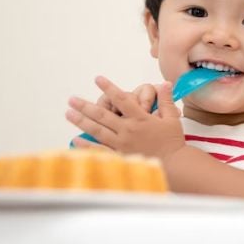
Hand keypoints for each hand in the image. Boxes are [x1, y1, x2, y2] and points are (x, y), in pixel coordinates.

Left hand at [65, 76, 185, 159]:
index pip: (121, 99)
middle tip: (72, 99)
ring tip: (69, 114)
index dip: (109, 87)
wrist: (174, 165)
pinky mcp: (120, 156)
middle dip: (85, 106)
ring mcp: (122, 144)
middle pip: (103, 115)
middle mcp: (128, 130)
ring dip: (82, 121)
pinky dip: (87, 146)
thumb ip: (165, 100)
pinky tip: (76, 140)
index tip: (97, 79)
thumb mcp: (172, 118)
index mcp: (140, 118)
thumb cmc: (172, 142)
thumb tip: (165, 83)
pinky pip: (100, 151)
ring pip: (98, 130)